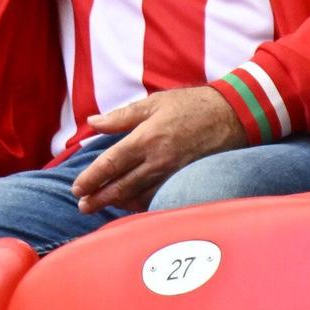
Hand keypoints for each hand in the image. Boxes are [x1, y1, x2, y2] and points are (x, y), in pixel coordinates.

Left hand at [71, 86, 246, 213]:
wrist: (232, 115)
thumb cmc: (191, 105)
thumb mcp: (154, 102)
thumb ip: (121, 117)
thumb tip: (92, 123)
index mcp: (146, 138)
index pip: (110, 164)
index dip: (91, 178)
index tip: (77, 188)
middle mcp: (158, 161)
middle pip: (121, 186)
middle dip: (99, 199)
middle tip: (83, 207)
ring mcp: (173, 175)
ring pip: (138, 197)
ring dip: (117, 204)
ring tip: (102, 206)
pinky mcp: (185, 182)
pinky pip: (158, 199)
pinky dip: (141, 205)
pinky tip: (131, 205)